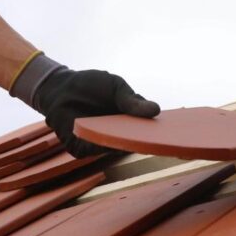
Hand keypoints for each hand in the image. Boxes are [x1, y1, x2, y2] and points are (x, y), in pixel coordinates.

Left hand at [35, 68, 160, 156]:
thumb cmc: (90, 85)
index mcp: (127, 122)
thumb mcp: (115, 87)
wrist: (60, 86)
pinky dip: (103, 145)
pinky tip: (113, 140)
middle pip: (134, 142)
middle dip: (146, 140)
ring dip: (126, 144)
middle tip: (161, 139)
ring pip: (116, 148)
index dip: (158, 132)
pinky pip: (96, 149)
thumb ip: (132, 100)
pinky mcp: (81, 148)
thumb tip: (156, 111)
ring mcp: (99, 143)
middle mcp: (115, 135)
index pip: (146, 130)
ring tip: (139, 139)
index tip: (174, 133)